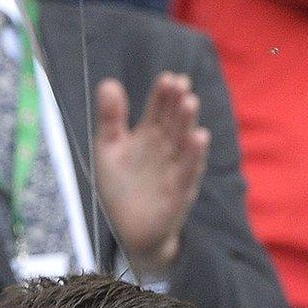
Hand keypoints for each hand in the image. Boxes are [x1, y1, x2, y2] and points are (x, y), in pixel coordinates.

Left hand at [93, 74, 206, 279]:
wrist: (130, 229)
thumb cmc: (121, 187)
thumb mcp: (108, 148)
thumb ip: (110, 118)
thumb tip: (109, 82)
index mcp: (148, 137)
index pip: (157, 111)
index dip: (162, 95)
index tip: (167, 77)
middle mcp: (165, 150)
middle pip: (172, 123)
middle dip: (176, 104)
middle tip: (181, 83)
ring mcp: (174, 170)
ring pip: (183, 144)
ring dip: (187, 124)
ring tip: (190, 102)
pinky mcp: (178, 192)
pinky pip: (187, 172)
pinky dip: (192, 157)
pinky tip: (198, 138)